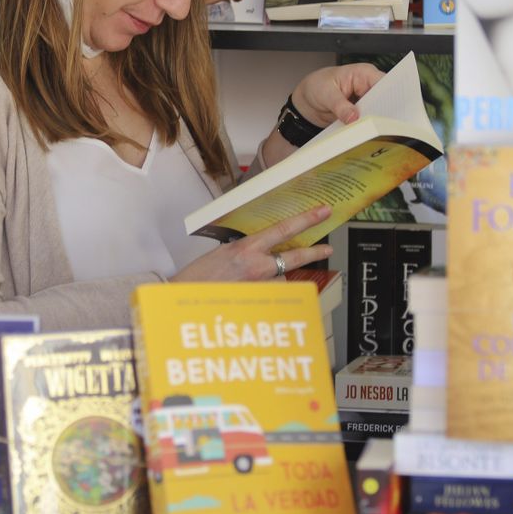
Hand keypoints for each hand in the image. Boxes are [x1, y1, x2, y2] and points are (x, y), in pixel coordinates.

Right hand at [171, 205, 334, 282]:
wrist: (184, 297)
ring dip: (273, 277)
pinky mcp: (258, 301)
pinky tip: (248, 291)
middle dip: (314, 251)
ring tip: (250, 280)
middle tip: (328, 248)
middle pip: (294, 256)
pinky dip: (265, 290)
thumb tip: (262, 251)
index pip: (283, 230)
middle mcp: (256, 266)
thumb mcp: (222, 253)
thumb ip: (245, 250)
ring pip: (280, 277)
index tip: (321, 213)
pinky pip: (270, 292)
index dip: (306, 220)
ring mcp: (259, 286)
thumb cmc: (198, 276)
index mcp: (246, 248)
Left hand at [290, 63, 385, 129]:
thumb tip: (354, 117)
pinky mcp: (362, 113)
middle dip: (382, 112)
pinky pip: (368, 121)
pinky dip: (366, 127)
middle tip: (376, 124)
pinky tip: (363, 133)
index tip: (386, 110)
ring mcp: (366, 101)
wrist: (307, 100)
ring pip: (378, 112)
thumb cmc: (316, 86)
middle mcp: (368, 86)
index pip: (385, 83)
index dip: (389, 96)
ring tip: (368, 130)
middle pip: (385, 100)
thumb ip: (340, 106)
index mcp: (364, 73)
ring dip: (373, 121)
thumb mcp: (326, 94)